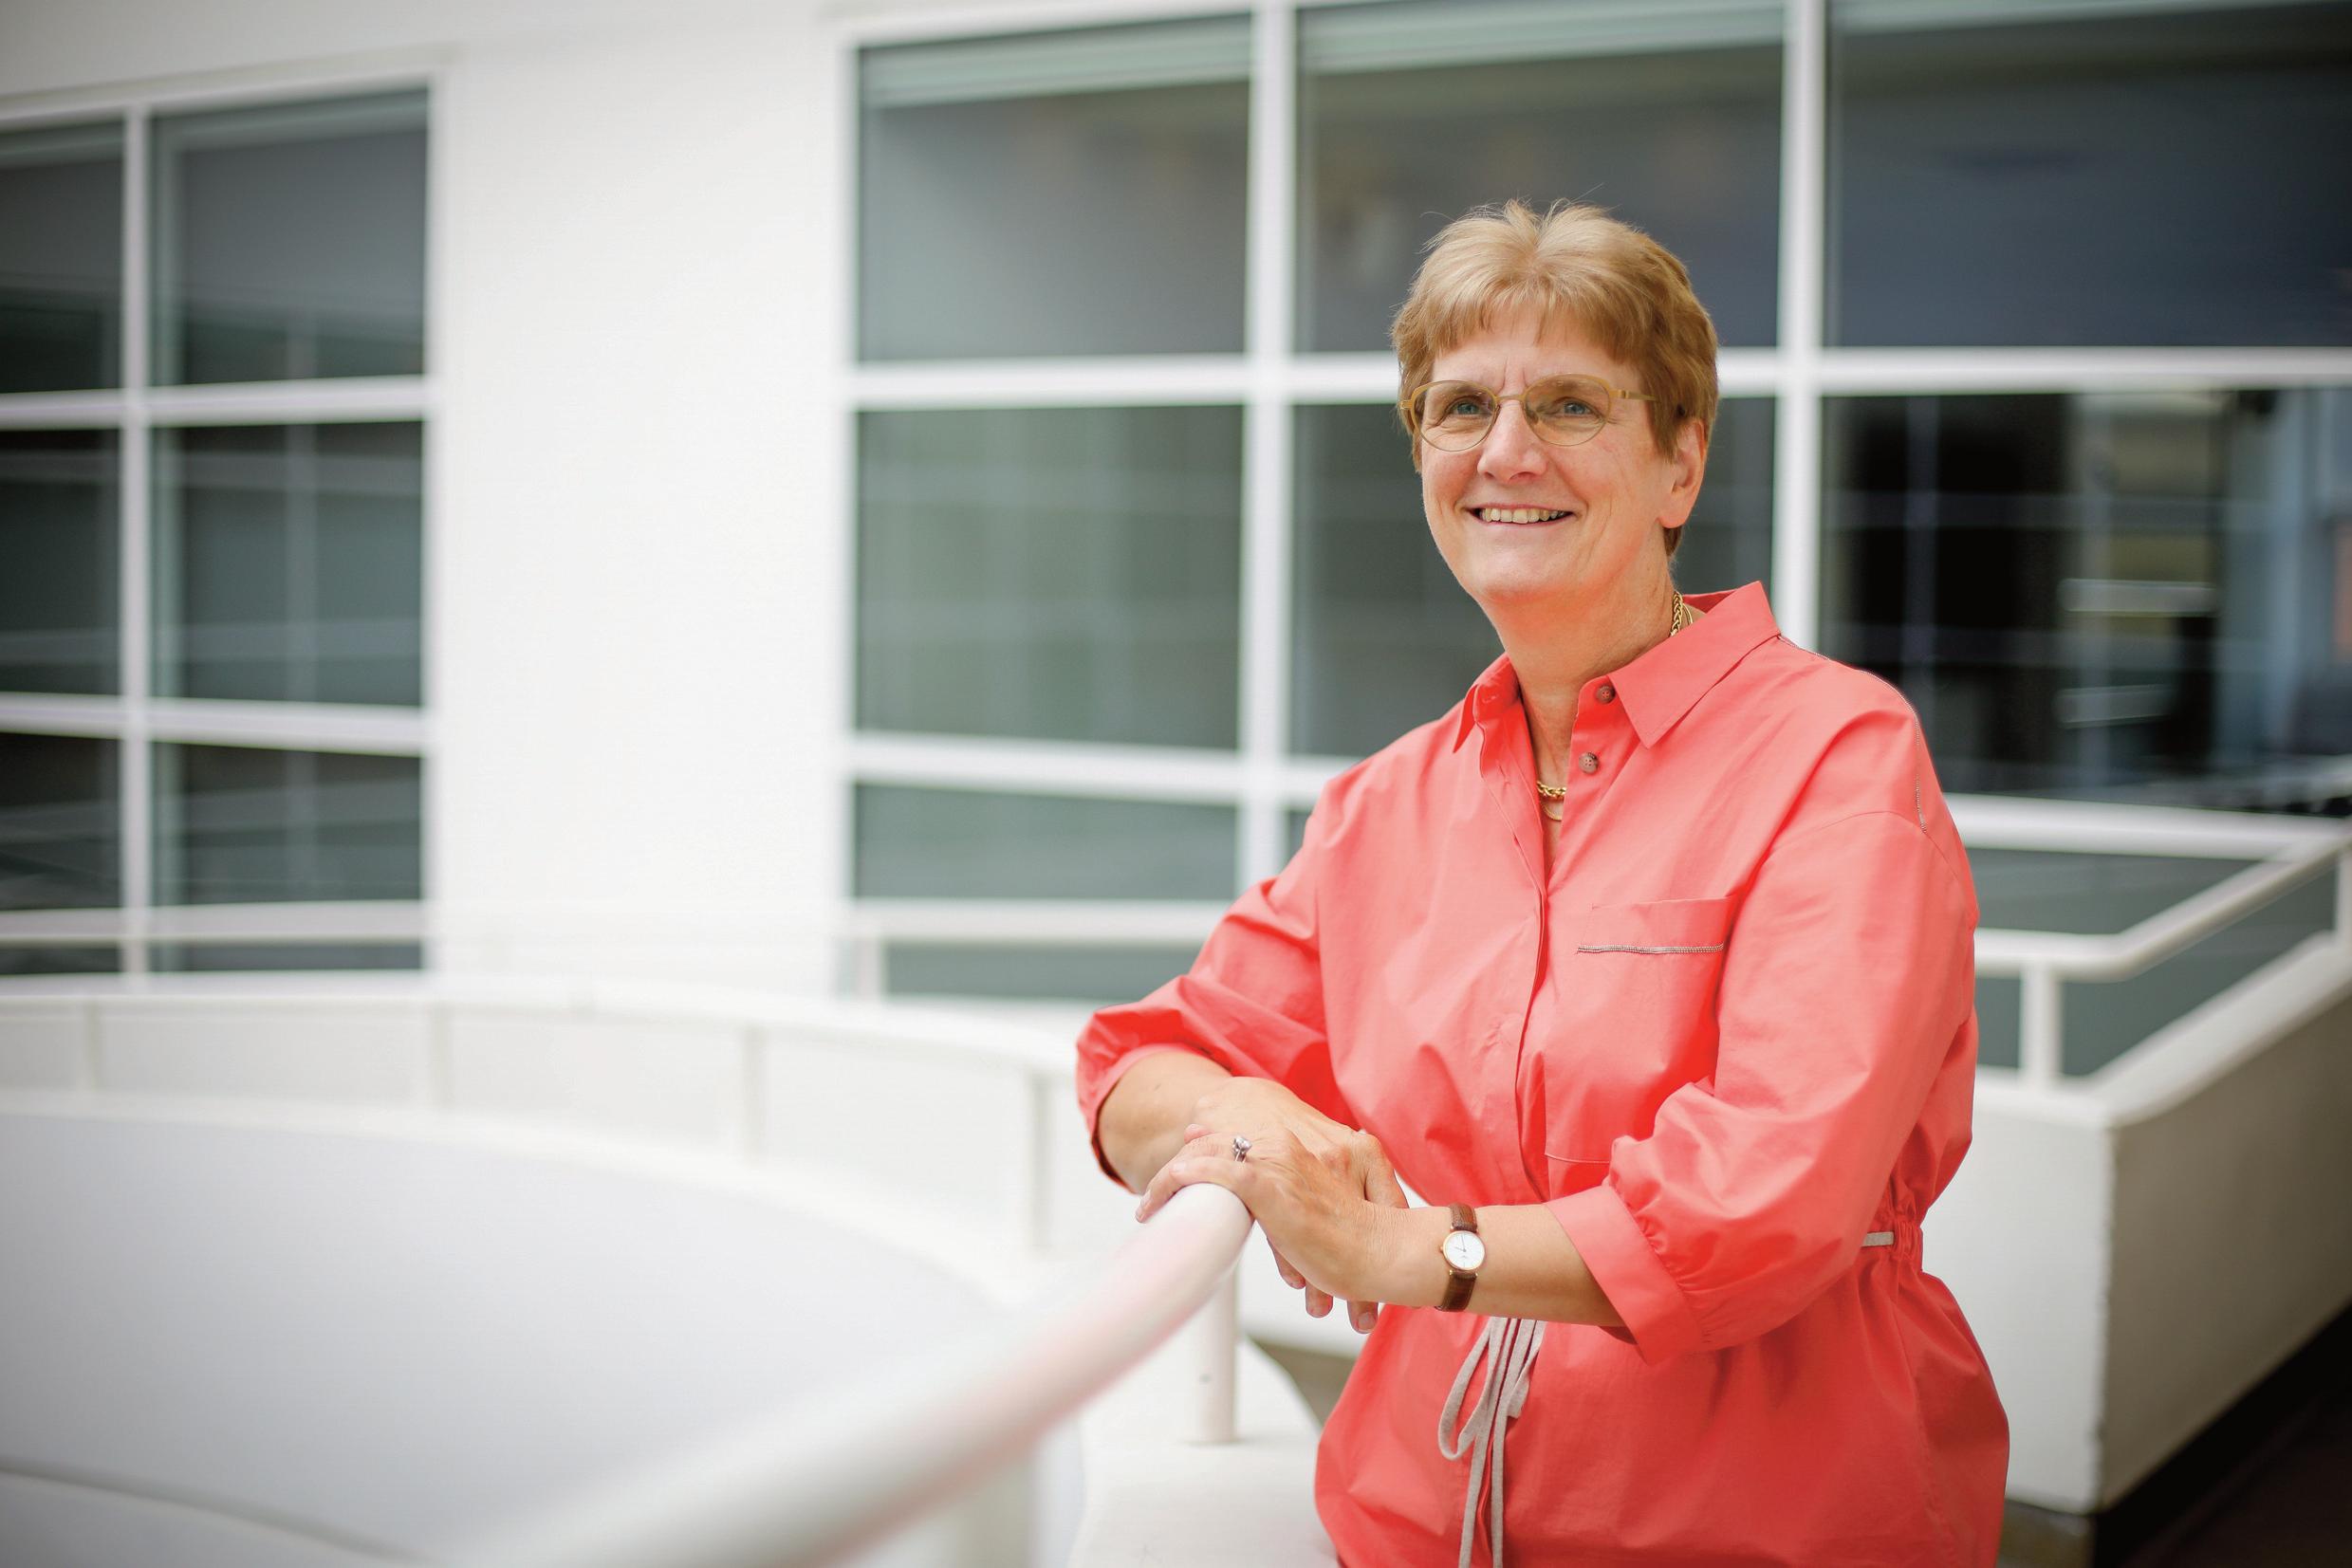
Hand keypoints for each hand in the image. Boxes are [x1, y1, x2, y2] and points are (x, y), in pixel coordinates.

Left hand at [1133, 1083, 1408, 1333]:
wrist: (1390, 1250)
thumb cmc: (1365, 1243)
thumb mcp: (1332, 1208)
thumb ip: (1305, 1200)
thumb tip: (1277, 1218)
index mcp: (1310, 1144)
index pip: (1248, 1137)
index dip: (1213, 1145)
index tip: (1191, 1154)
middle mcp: (1291, 1145)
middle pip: (1222, 1141)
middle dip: (1189, 1158)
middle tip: (1164, 1176)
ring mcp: (1278, 1161)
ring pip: (1208, 1154)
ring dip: (1174, 1177)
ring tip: (1150, 1200)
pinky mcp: (1268, 1185)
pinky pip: (1210, 1174)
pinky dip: (1179, 1180)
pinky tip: (1159, 1196)